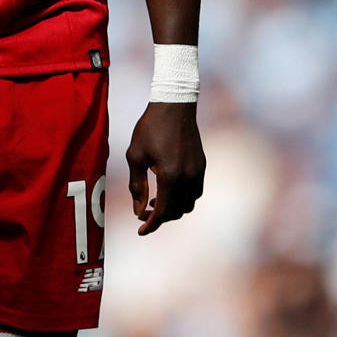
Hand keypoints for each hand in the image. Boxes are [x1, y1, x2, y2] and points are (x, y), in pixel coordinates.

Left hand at [126, 102, 205, 235]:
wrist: (175, 104)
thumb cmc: (150, 128)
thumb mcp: (135, 156)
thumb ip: (136, 185)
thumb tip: (138, 211)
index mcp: (170, 175)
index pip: (162, 211)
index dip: (151, 225)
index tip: (140, 232)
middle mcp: (188, 177)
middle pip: (176, 211)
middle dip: (160, 217)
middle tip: (143, 212)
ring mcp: (198, 171)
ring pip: (188, 204)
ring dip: (172, 208)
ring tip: (154, 200)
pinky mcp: (202, 165)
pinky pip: (195, 192)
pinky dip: (182, 198)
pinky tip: (168, 189)